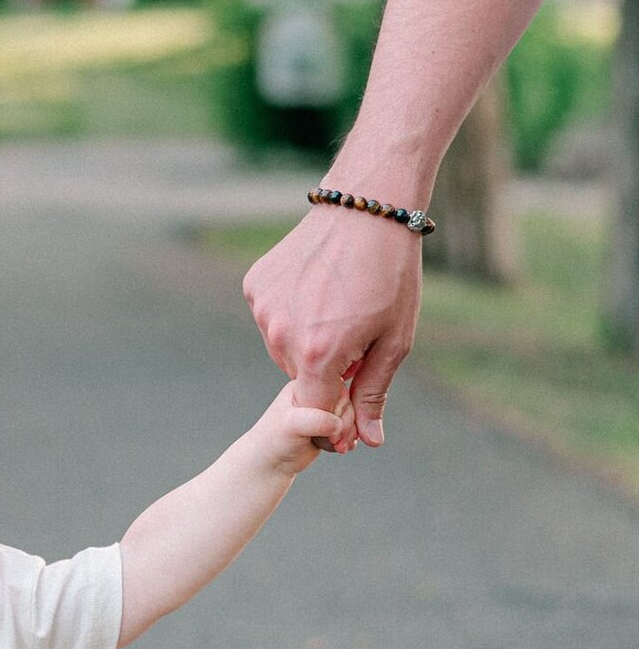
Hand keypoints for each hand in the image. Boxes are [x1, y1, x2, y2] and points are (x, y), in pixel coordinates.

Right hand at [244, 206, 421, 449]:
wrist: (367, 207)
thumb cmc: (391, 274)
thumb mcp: (394, 339)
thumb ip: (373, 393)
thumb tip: (368, 441)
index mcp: (319, 355)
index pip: (314, 414)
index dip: (335, 417)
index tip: (353, 404)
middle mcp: (281, 335)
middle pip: (300, 378)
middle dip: (326, 369)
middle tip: (357, 333)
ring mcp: (263, 308)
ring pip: (283, 348)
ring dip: (307, 341)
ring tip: (337, 306)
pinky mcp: (255, 285)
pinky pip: (271, 317)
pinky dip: (291, 313)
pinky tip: (316, 287)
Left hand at [253, 380, 353, 473]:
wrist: (272, 462)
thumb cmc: (274, 440)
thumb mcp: (292, 425)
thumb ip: (317, 420)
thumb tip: (339, 424)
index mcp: (305, 384)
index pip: (336, 388)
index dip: (339, 409)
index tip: (332, 428)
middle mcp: (317, 394)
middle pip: (347, 403)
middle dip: (345, 425)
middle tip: (334, 440)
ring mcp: (324, 410)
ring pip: (350, 417)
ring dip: (347, 434)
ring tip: (335, 446)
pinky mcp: (330, 425)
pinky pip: (350, 428)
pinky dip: (348, 440)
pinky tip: (340, 447)